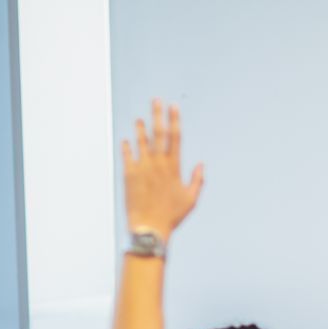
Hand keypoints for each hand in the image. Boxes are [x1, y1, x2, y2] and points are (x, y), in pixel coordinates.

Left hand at [121, 99, 203, 240]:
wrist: (149, 228)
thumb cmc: (172, 216)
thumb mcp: (191, 199)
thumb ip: (197, 180)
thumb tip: (201, 165)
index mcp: (174, 168)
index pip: (175, 138)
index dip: (175, 120)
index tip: (174, 107)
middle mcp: (158, 164)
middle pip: (158, 134)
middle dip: (158, 115)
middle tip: (156, 101)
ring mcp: (142, 167)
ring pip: (141, 142)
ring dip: (140, 128)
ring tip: (139, 119)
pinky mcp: (128, 174)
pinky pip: (127, 155)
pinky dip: (127, 146)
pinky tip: (126, 140)